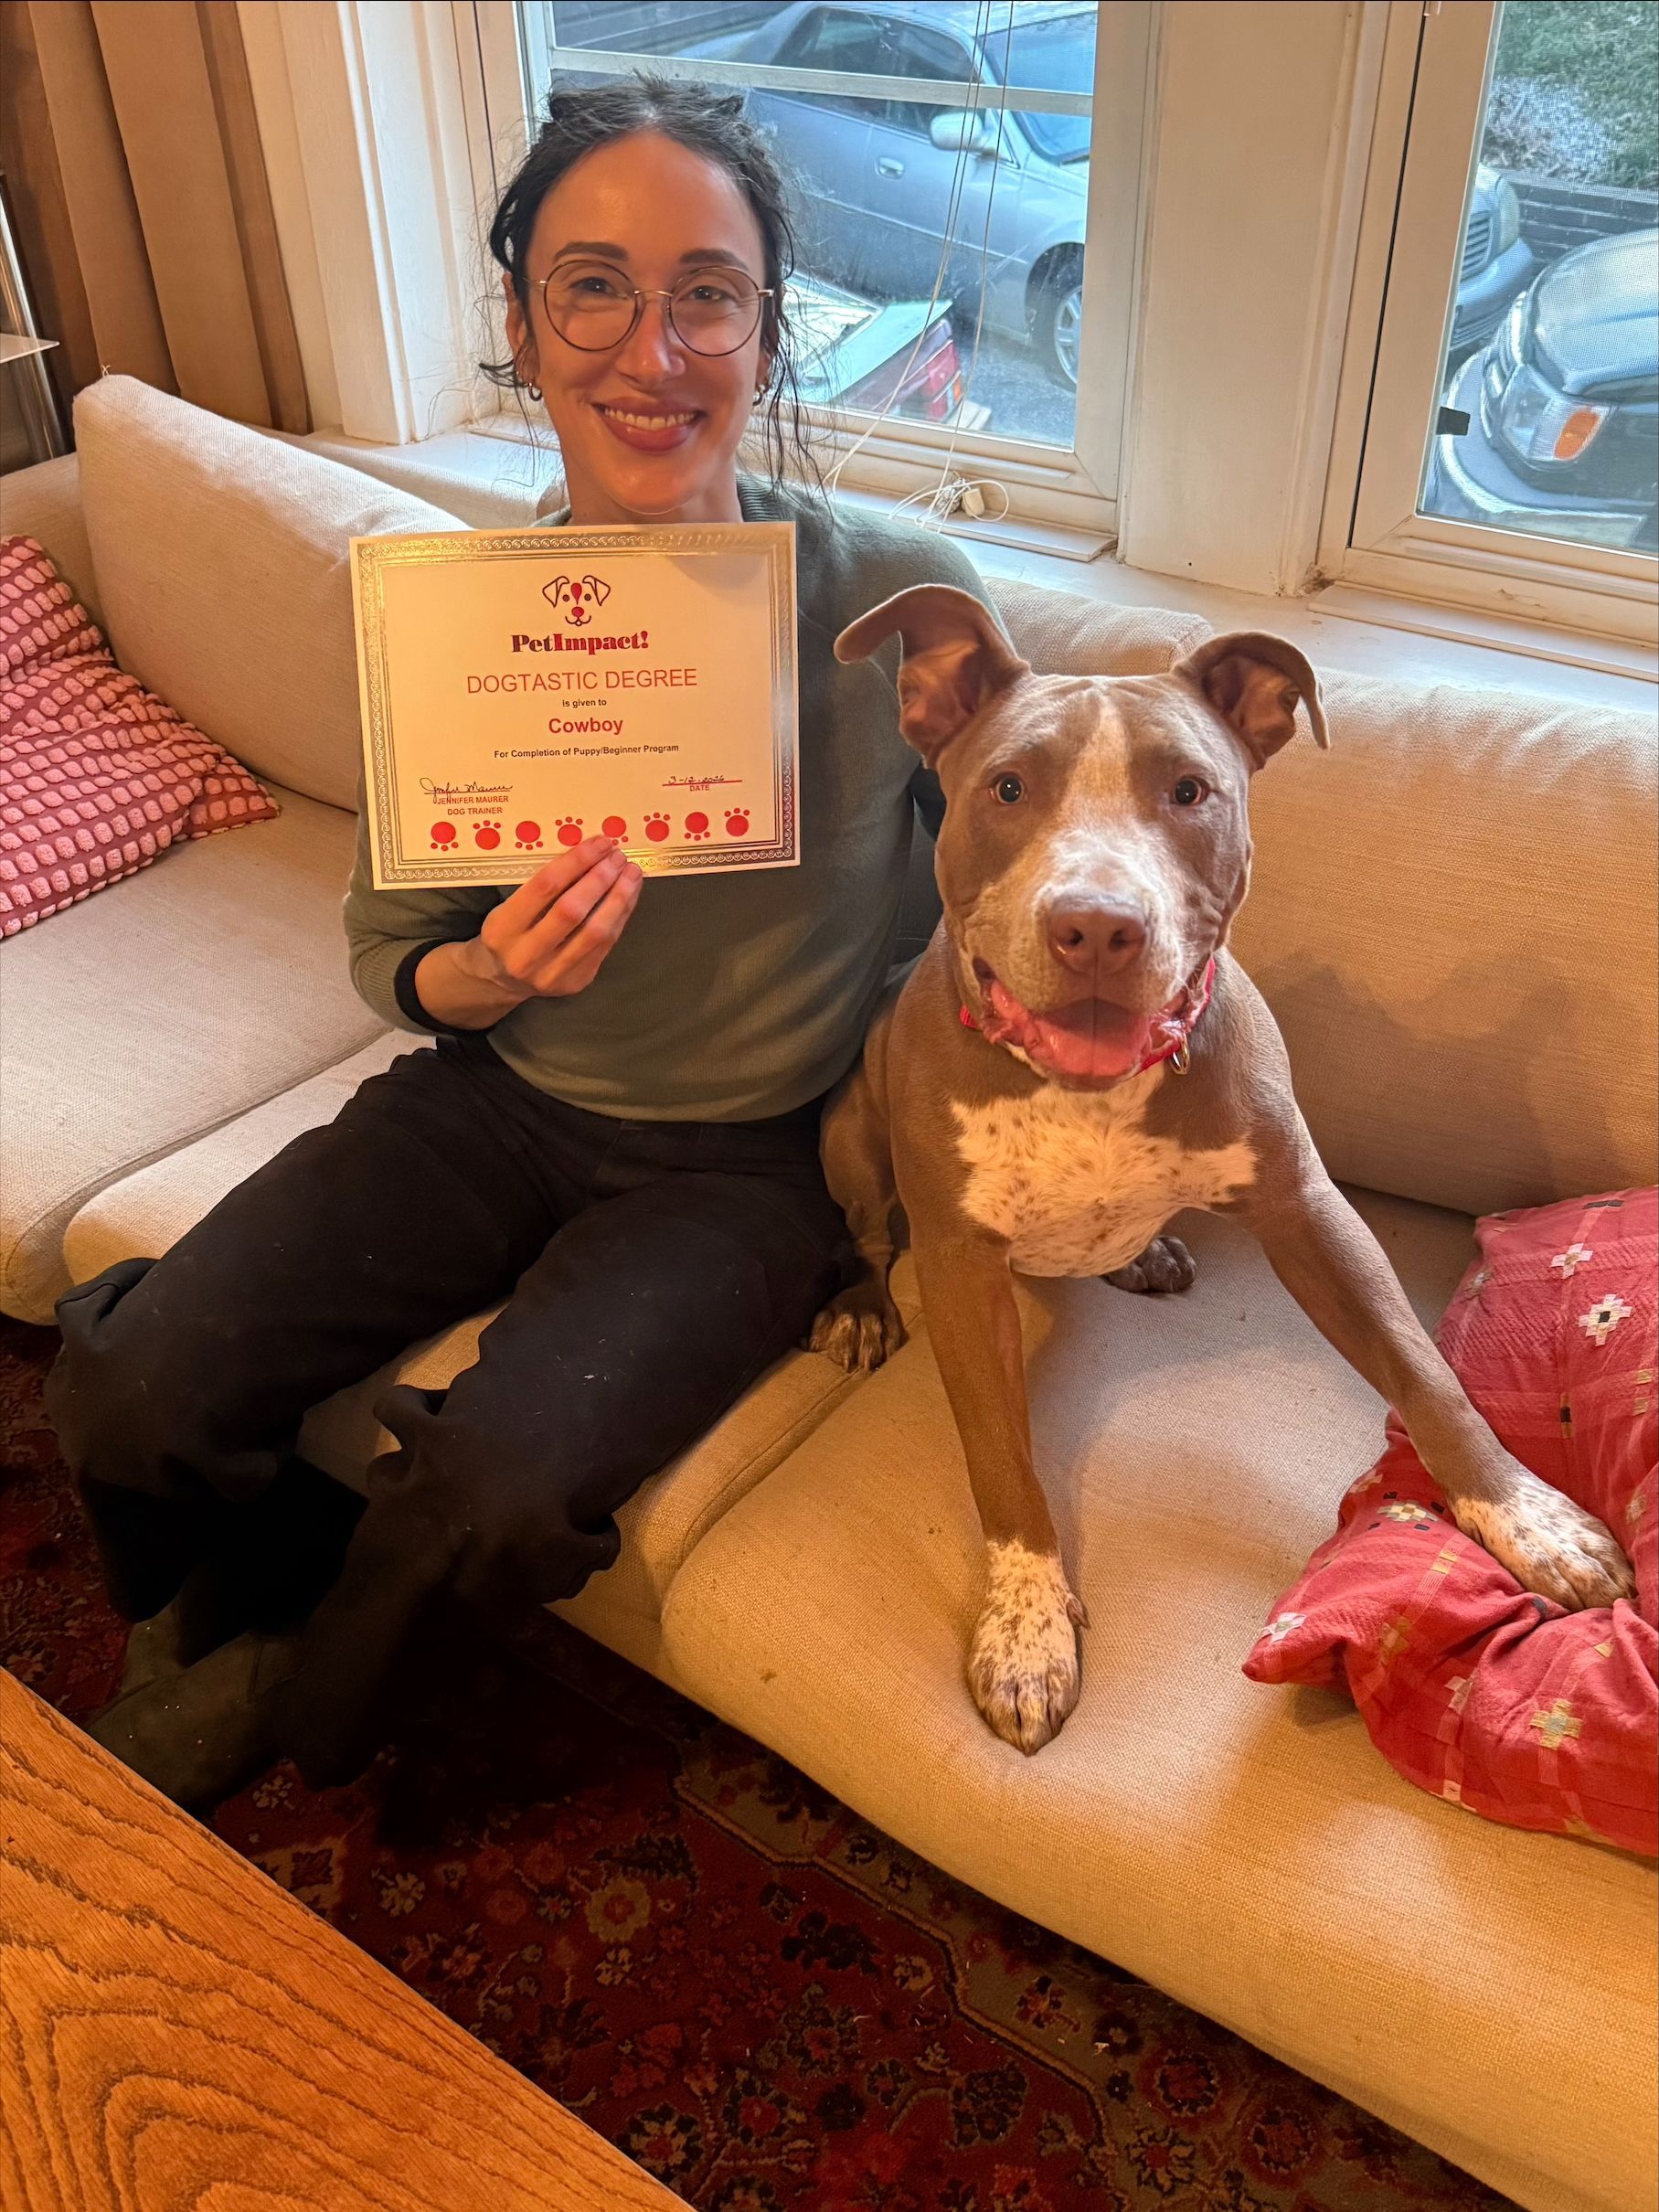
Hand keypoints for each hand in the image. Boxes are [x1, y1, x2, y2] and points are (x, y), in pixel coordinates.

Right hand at [420, 836, 642, 1026]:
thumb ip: (542, 888)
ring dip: (619, 898)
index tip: (600, 843)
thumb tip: (590, 854)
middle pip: (572, 910)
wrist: (503, 980)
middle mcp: (525, 955)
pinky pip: (605, 945)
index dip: (576, 861)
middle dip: (600, 879)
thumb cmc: (509, 932)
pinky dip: (620, 916)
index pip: (544, 887)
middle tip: (618, 856)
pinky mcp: (576, 982)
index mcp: (502, 928)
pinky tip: (628, 896)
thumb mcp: (509, 907)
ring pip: (595, 932)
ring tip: (632, 874)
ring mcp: (552, 974)